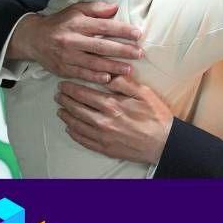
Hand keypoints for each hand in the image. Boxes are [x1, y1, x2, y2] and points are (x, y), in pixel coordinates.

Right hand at [9, 2, 142, 82]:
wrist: (34, 38)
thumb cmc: (60, 23)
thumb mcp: (76, 10)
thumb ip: (96, 9)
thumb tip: (115, 8)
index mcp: (77, 23)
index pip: (104, 26)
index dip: (122, 30)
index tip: (138, 34)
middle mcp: (72, 39)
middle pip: (101, 46)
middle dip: (122, 51)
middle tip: (139, 54)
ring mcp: (67, 56)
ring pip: (93, 63)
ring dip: (113, 67)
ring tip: (129, 69)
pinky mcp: (63, 69)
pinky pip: (81, 74)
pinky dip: (95, 78)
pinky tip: (108, 79)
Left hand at [56, 76, 172, 163]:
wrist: (164, 142)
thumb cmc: (156, 116)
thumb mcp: (144, 92)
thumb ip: (124, 82)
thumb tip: (108, 73)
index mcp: (112, 105)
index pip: (84, 94)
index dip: (71, 88)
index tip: (63, 84)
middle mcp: (103, 121)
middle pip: (77, 109)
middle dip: (65, 101)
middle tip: (58, 95)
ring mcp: (103, 137)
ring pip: (77, 125)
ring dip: (66, 116)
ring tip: (60, 110)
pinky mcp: (105, 149)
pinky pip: (84, 141)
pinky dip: (74, 134)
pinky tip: (70, 129)